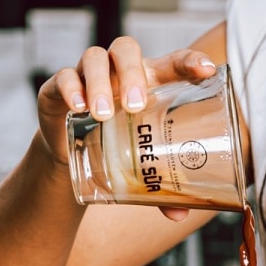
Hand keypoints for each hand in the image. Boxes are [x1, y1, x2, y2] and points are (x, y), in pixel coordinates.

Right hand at [37, 38, 217, 220]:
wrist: (73, 150)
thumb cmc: (118, 142)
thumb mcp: (139, 158)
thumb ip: (160, 185)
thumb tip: (179, 214)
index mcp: (149, 79)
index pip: (173, 60)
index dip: (190, 61)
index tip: (206, 71)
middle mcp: (118, 69)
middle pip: (127, 50)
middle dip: (132, 73)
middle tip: (136, 105)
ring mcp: (88, 74)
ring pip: (95, 58)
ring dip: (100, 84)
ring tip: (104, 115)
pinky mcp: (59, 86)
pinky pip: (63, 76)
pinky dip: (70, 88)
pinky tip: (77, 107)